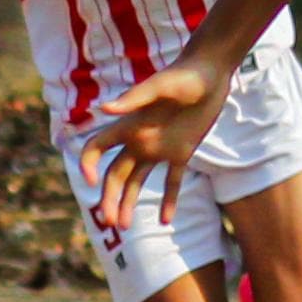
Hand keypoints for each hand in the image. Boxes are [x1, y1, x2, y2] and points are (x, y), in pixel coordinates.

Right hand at [80, 56, 232, 231]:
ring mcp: (160, 148)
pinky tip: (167, 220)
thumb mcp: (160, 86)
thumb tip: (104, 109)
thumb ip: (134, 98)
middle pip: (115, 174)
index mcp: (128, 126)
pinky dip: (170, 200)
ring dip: (130, 203)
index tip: (92, 180)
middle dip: (110, 197)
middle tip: (111, 221)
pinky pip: (173, 180)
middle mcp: (139, 140)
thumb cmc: (183, 75)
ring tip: (124, 227)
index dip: (89, 163)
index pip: (97, 148)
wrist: (211, 73)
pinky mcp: (182, 152)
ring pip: (138, 181)